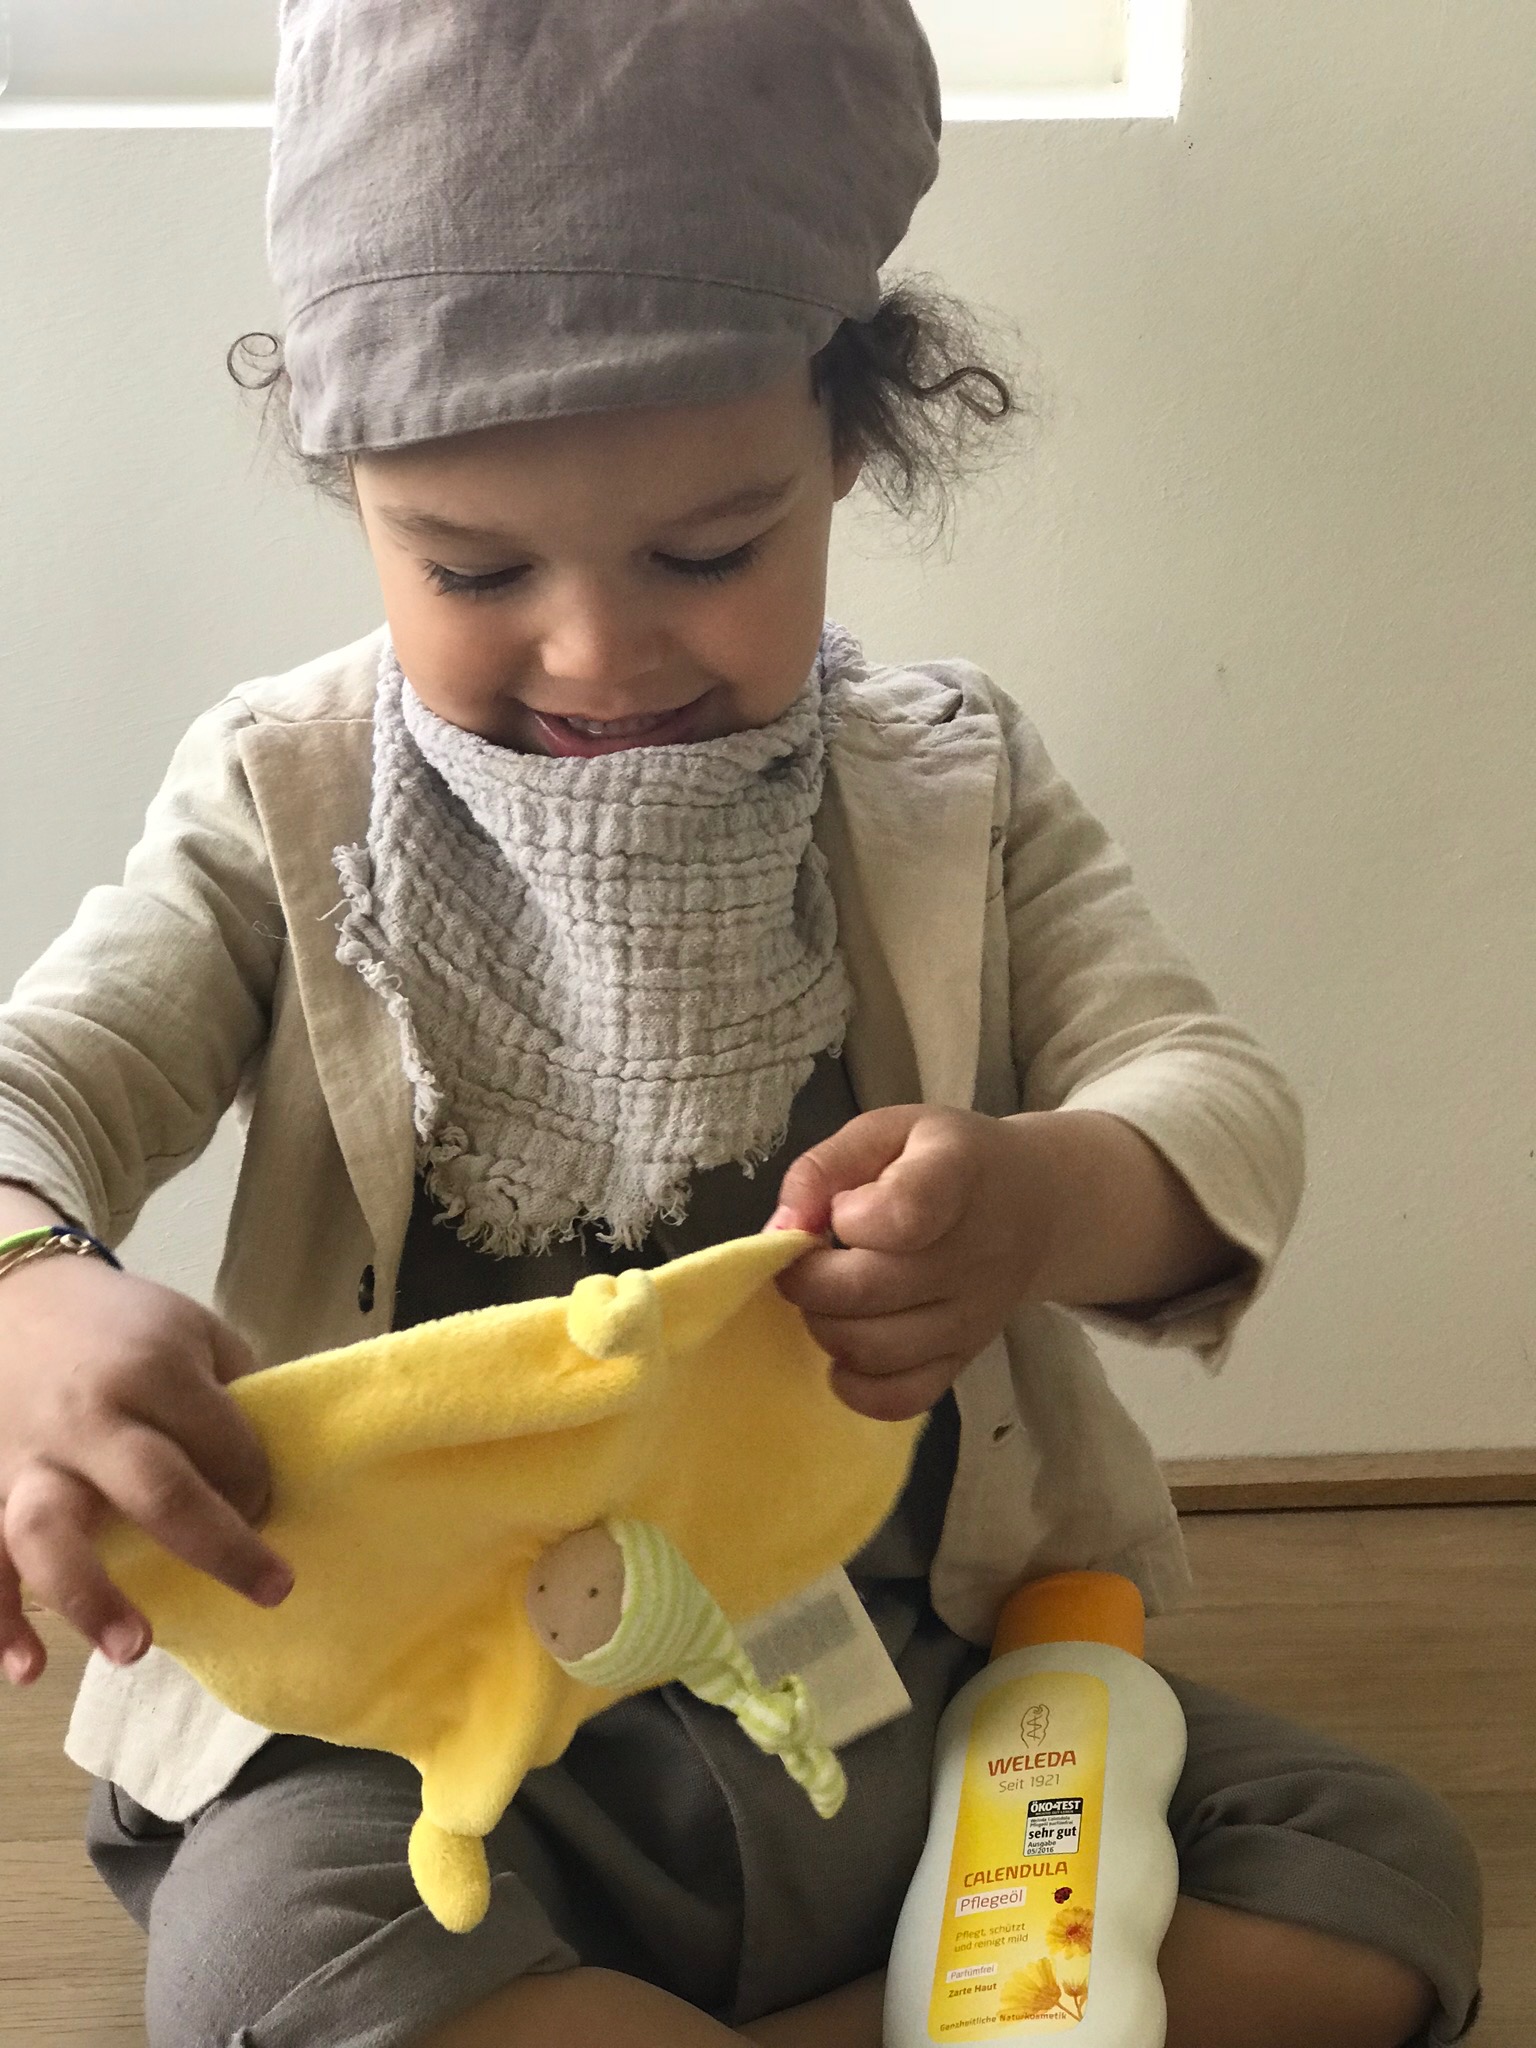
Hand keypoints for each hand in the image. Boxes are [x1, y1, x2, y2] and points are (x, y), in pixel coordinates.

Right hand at [0, 1253, 290, 1687]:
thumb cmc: (120, 1325)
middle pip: (156, 1490)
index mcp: (151, 1370)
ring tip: (138, 1648)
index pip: (226, 1445)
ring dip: (92, 1597)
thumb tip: (279, 1469)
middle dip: (221, 1547)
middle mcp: (88, 1417)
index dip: (260, 1485)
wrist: (11, 1296)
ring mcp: (28, 1459)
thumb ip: (234, 1394)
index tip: (271, 1508)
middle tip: (275, 1590)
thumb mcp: (191, 1332)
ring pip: (48, 1534)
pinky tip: (27, 1669)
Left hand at [768, 1106, 1057, 1421]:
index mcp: (955, 1174)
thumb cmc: (943, 1161)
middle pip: (865, 1289)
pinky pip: (901, 1399)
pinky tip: (847, 1349)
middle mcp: (973, 1252)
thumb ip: (824, 1168)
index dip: (850, 1218)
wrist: (1034, 1206)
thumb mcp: (887, 1132)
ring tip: (828, 1297)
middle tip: (806, 1261)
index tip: (841, 1209)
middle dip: (808, 1278)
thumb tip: (781, 1229)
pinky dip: (856, 1385)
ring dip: (824, 1326)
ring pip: (872, 1348)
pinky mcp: (964, 1360)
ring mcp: (972, 1315)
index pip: (904, 1213)